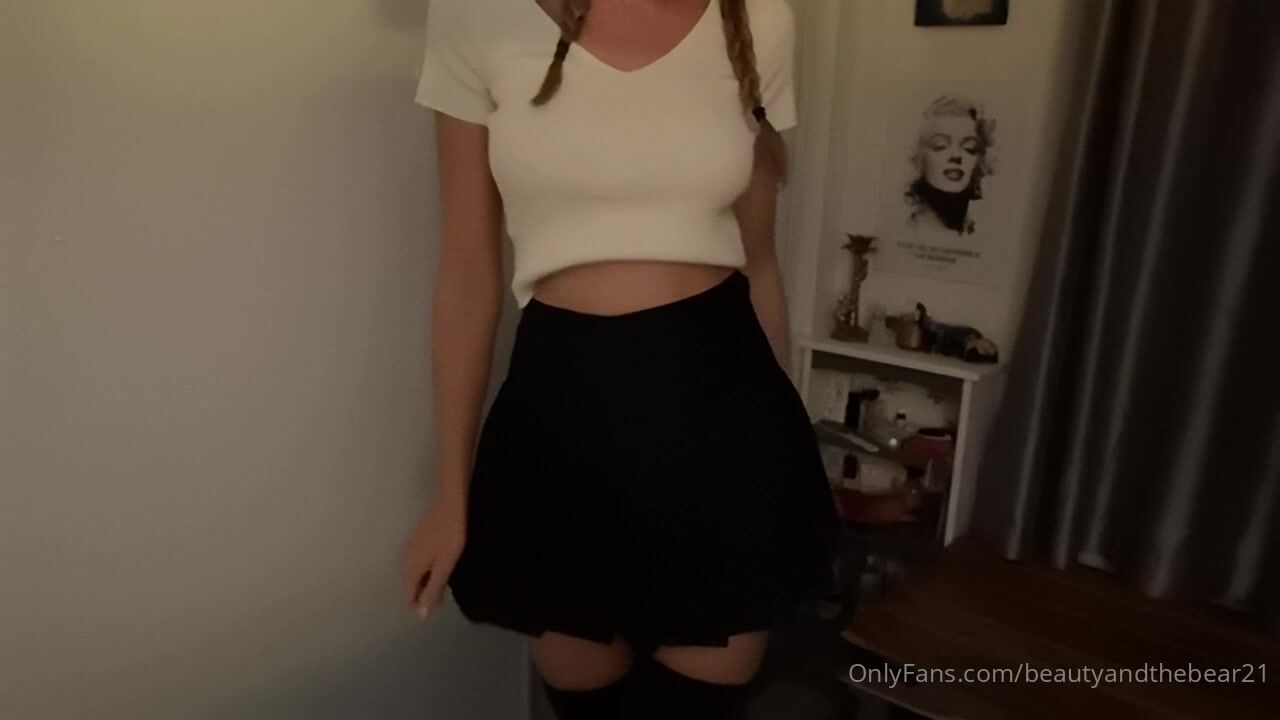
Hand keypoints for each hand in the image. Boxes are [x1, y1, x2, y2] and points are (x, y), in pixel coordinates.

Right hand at [400, 490, 465, 619]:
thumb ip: (432, 589)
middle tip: (444, 598)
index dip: (422, 606)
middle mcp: (404, 559)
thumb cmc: (450, 536)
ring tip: (444, 585)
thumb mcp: (444, 565)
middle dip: (424, 594)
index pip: (409, 596)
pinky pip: (418, 562)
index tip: (438, 607)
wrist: (451, 503)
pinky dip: (427, 570)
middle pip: (410, 585)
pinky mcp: (416, 540)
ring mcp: (409, 548)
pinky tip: (440, 568)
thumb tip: (420, 615)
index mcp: (410, 568)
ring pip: (414, 573)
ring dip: (426, 582)